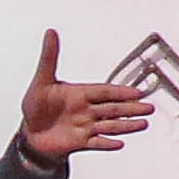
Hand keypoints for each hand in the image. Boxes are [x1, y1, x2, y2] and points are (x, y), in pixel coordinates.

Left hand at [15, 26, 158, 165]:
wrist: (30, 134)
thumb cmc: (35, 107)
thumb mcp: (41, 81)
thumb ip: (49, 58)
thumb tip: (50, 34)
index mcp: (80, 94)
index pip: (104, 91)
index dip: (121, 92)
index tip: (137, 91)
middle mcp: (86, 110)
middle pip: (113, 108)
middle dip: (131, 108)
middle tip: (148, 107)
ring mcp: (85, 127)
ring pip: (109, 125)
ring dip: (126, 125)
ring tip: (143, 124)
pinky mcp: (80, 142)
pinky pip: (96, 143)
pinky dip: (107, 144)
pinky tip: (119, 143)